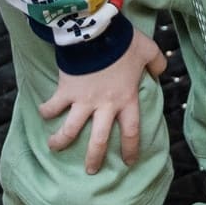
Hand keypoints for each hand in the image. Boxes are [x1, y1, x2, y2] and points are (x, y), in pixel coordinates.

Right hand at [41, 28, 168, 171]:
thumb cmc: (125, 42)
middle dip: (94, 158)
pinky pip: (52, 107)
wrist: (97, 34)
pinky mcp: (65, 92)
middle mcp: (104, 105)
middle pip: (98, 140)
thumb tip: (162, 71)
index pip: (131, 130)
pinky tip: (43, 113)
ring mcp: (82, 101)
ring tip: (54, 147)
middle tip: (91, 170)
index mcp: (126, 98)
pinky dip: (45, 111)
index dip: (130, 148)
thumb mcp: (149, 50)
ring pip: (69, 131)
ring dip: (60, 141)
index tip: (128, 161)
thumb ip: (158, 62)